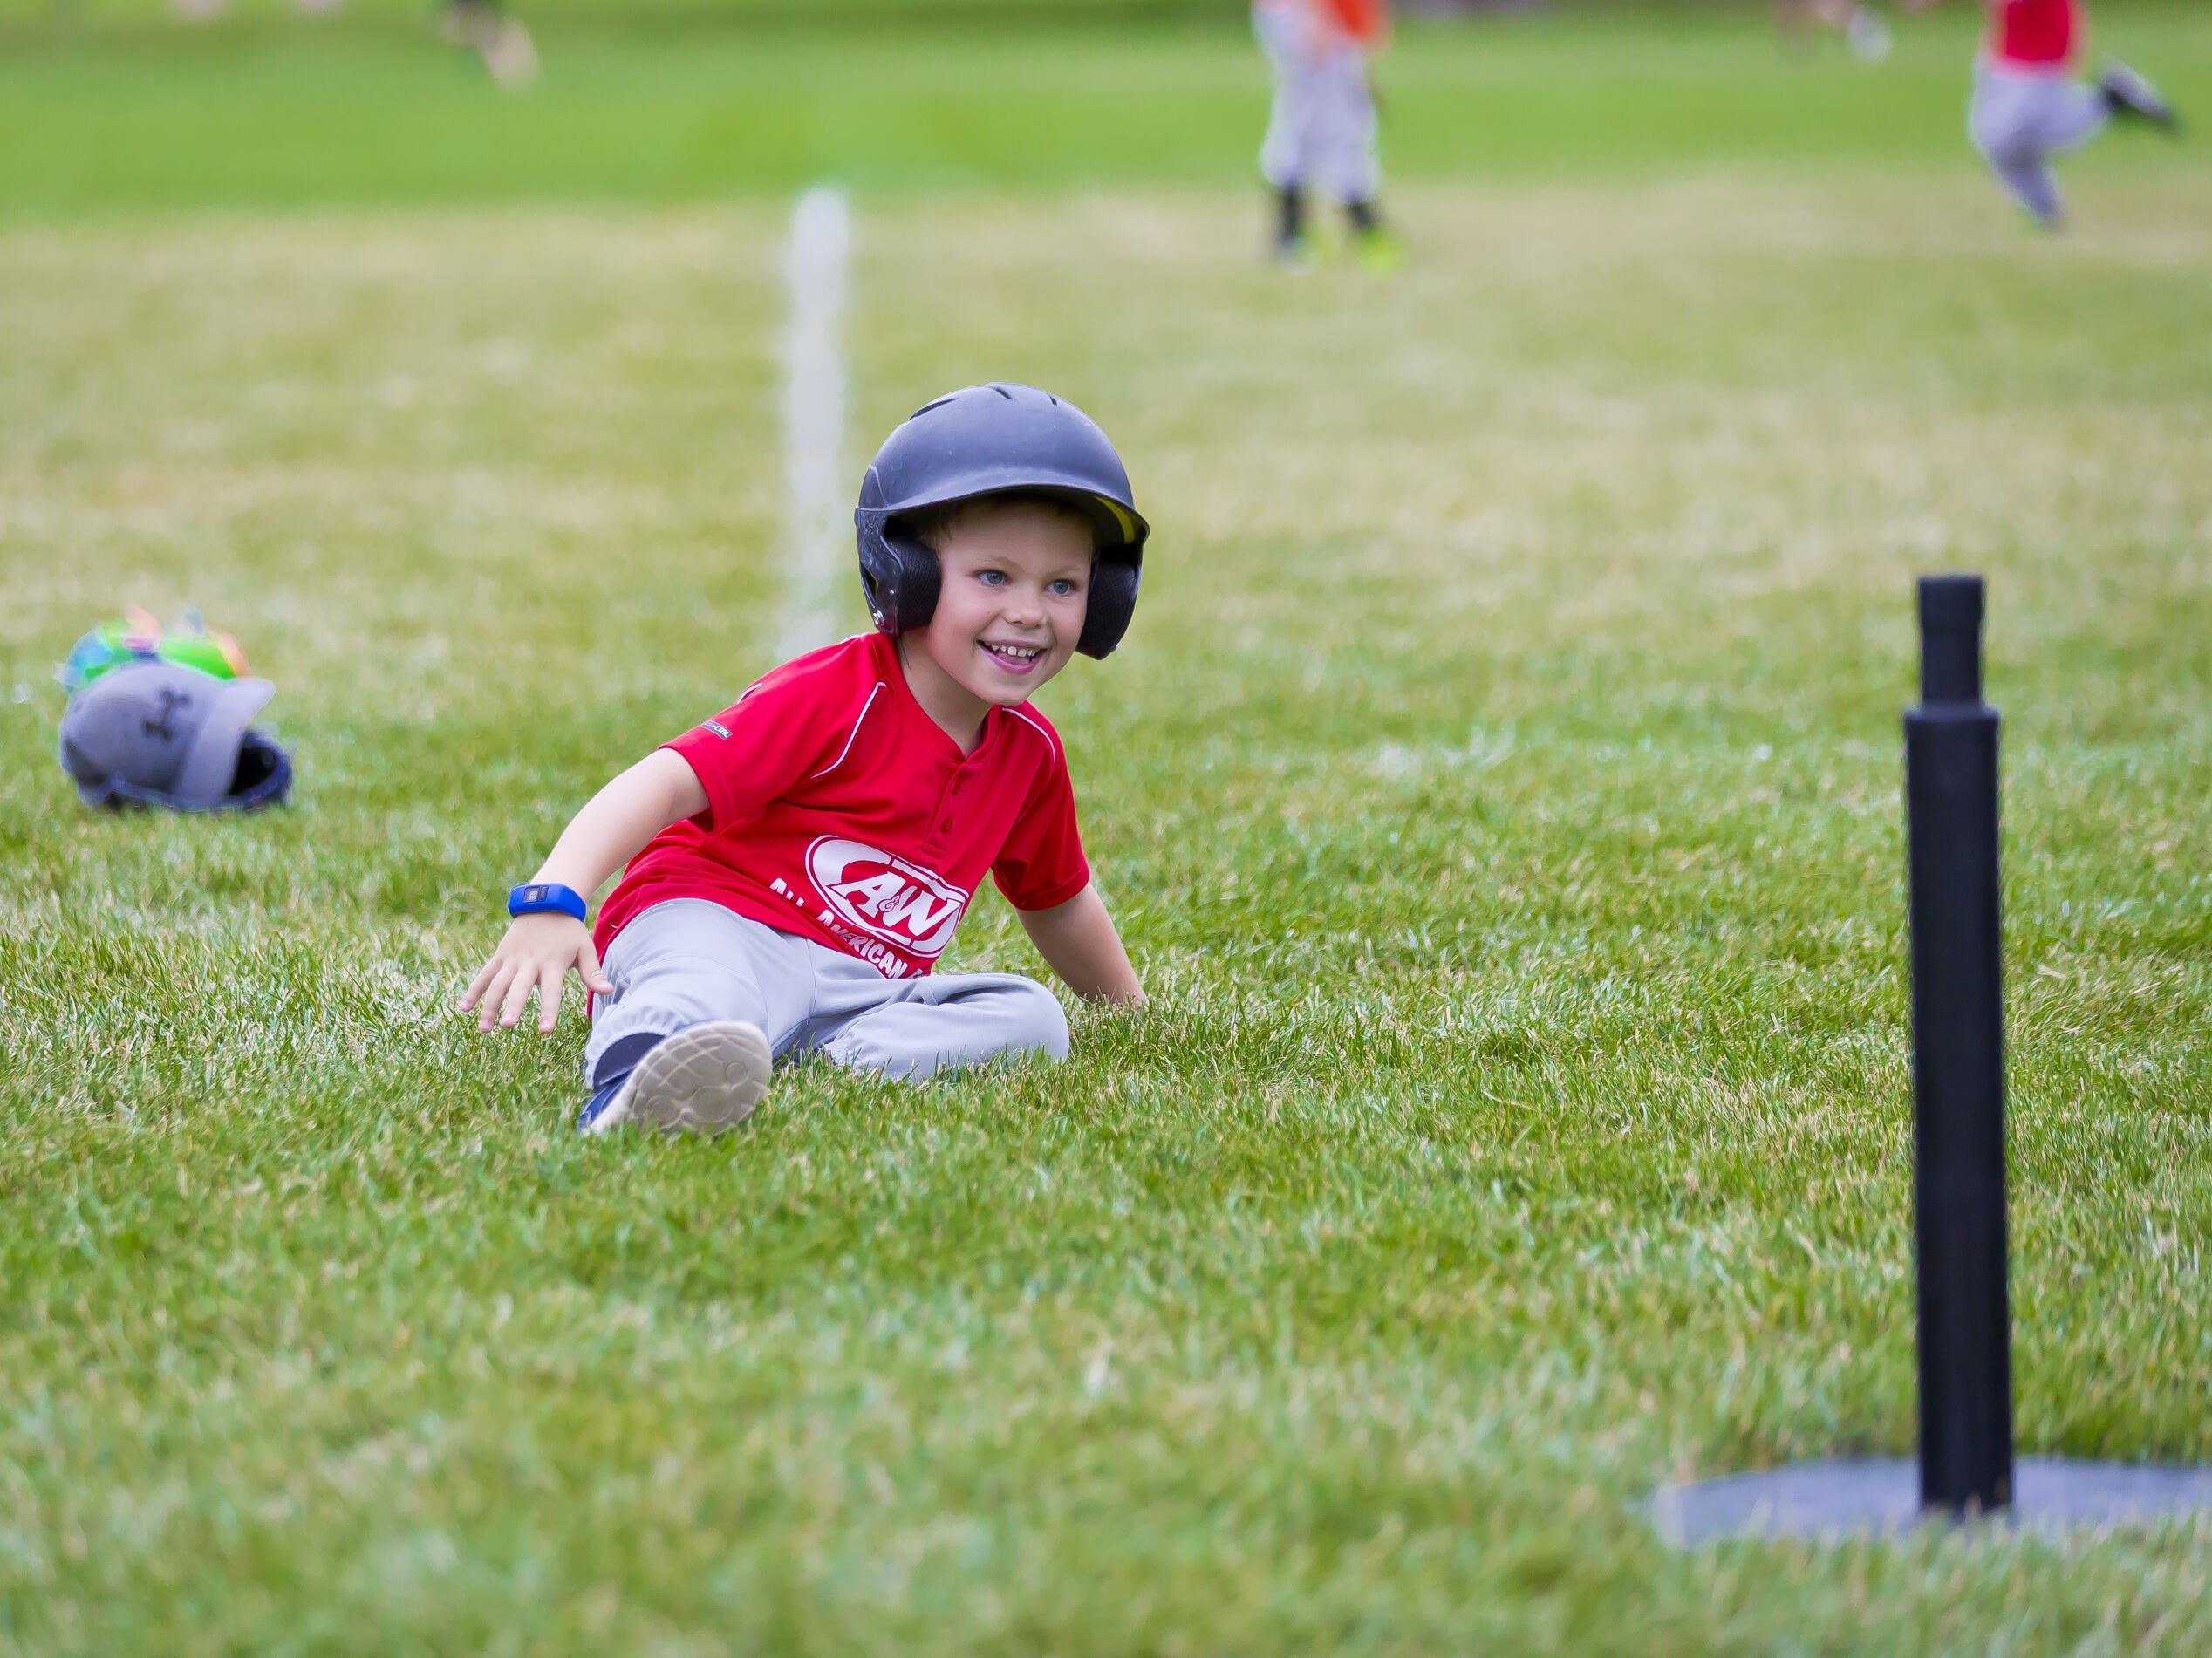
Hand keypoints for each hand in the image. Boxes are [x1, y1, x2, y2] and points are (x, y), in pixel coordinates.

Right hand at [456, 913, 615, 1033]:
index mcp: (553, 963)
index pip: (551, 991)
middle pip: (520, 987)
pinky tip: (463, 1008)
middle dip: (513, 1006)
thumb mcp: (585, 948)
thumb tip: (610, 991)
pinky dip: (473, 990)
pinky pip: (484, 975)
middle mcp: (530, 962)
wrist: (546, 903)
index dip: (548, 1009)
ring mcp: (512, 959)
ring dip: (489, 1005)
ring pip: (497, 984)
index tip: (544, 1030)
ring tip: (484, 1029)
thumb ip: (593, 972)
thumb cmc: (569, 931)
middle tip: (508, 1026)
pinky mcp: (500, 956)